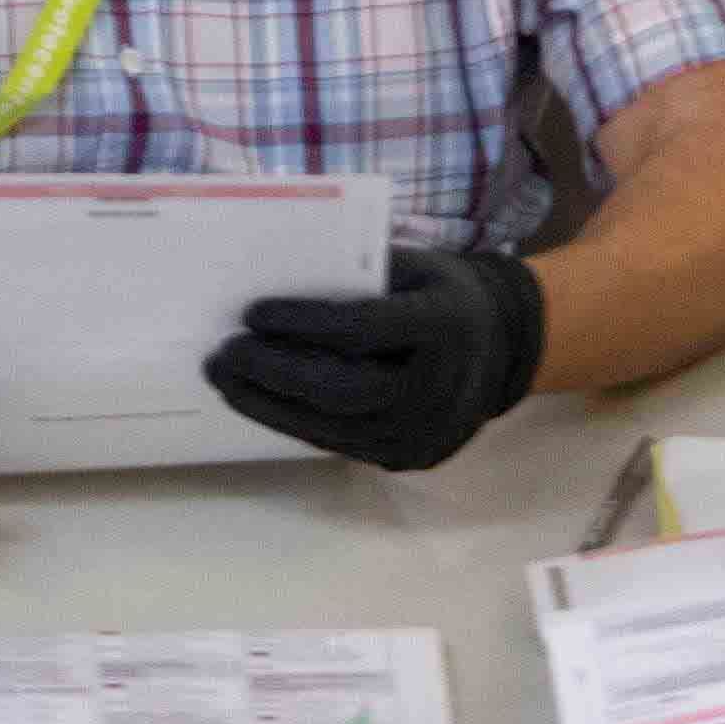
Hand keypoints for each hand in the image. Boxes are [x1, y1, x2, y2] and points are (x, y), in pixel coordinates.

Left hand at [208, 245, 548, 472]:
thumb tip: (272, 278)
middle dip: (273, 374)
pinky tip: (262, 401)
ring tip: (227, 381)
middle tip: (223, 355)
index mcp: (445, 325)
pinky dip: (295, 422)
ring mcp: (426, 432)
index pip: (363, 329)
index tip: (252, 313)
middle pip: (341, 390)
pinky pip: (340, 443)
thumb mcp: (413, 265)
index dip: (303, 323)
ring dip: (270, 406)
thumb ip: (357, 273)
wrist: (501, 347)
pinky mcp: (409, 458)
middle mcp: (439, 388)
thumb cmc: (442, 293)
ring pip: (333, 427)